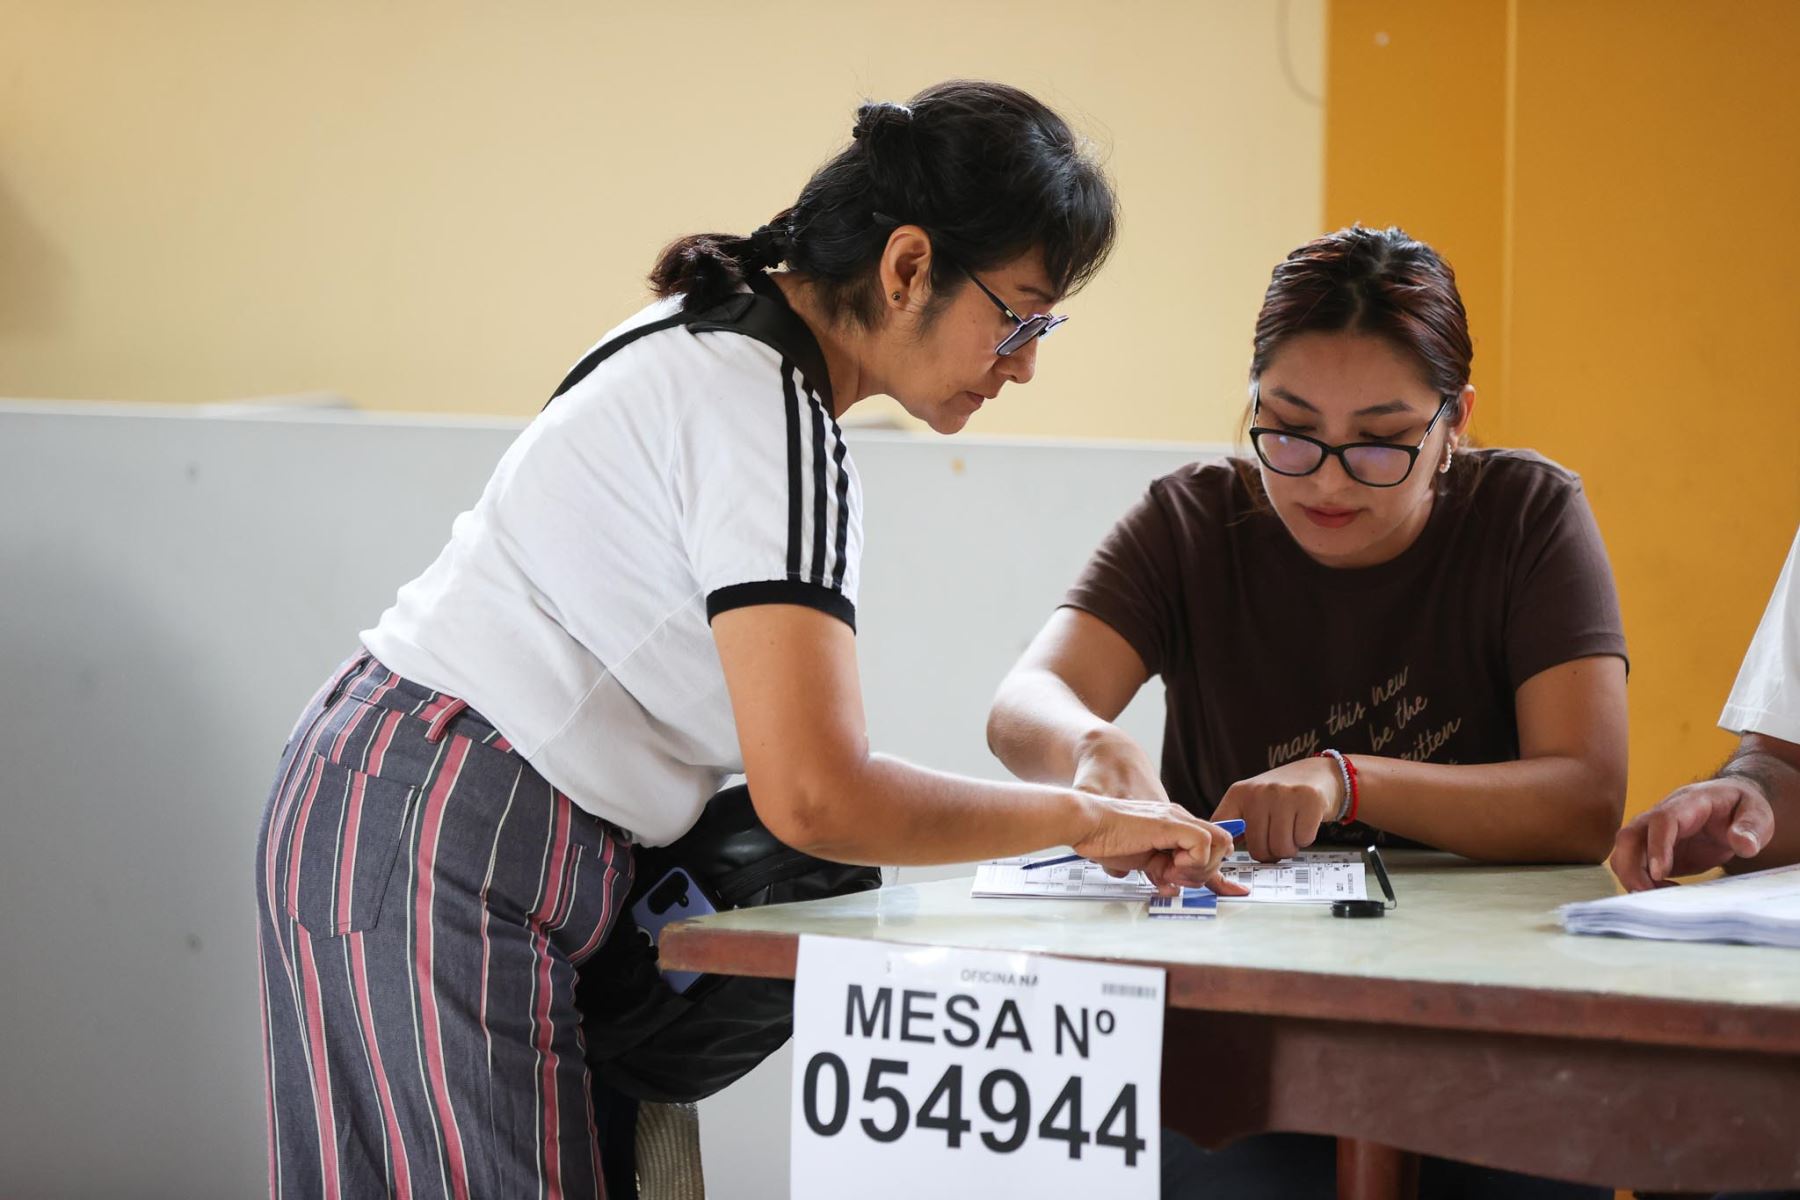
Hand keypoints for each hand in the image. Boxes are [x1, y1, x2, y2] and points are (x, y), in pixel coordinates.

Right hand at [1067, 735, 1247, 895]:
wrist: (1088, 823)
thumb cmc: (1106, 839)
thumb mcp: (1143, 860)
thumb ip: (1162, 871)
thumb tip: (1173, 888)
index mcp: (1176, 826)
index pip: (1213, 845)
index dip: (1213, 868)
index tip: (1209, 886)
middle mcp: (1181, 819)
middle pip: (1222, 846)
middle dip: (1205, 871)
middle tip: (1177, 878)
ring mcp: (1178, 820)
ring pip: (1220, 844)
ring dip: (1199, 867)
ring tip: (1171, 872)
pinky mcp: (1172, 824)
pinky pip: (1203, 845)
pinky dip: (1191, 862)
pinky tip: (1168, 865)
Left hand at [1212, 757, 1341, 862]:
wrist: (1316, 773)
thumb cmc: (1281, 796)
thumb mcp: (1252, 802)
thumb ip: (1238, 825)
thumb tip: (1226, 852)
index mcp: (1238, 793)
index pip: (1222, 828)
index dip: (1227, 848)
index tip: (1237, 852)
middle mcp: (1259, 791)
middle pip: (1258, 848)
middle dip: (1271, 853)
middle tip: (1277, 840)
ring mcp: (1284, 794)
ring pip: (1281, 848)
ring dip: (1290, 848)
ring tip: (1291, 832)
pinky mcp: (1309, 799)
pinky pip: (1303, 839)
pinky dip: (1306, 839)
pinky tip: (1304, 823)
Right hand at [1608, 777, 1773, 890]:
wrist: (1730, 805)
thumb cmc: (1742, 808)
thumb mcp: (1757, 814)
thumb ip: (1751, 827)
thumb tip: (1743, 845)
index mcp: (1687, 803)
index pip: (1662, 821)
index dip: (1657, 846)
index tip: (1660, 873)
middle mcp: (1661, 815)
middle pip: (1629, 836)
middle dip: (1630, 867)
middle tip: (1647, 894)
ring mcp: (1653, 832)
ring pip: (1624, 851)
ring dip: (1631, 876)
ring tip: (1658, 895)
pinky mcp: (1653, 849)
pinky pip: (1634, 864)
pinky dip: (1641, 881)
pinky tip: (1665, 891)